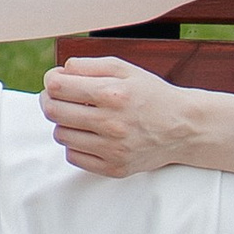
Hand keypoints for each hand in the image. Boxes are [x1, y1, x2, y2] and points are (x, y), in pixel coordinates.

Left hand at [40, 55, 208, 177]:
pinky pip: (74, 157)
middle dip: (50, 100)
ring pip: (60, 135)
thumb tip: (59, 73)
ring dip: (64, 123)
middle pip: (53, 111)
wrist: (183, 127)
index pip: (57, 87)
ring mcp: (112, 149)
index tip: (56, 80)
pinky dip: (75, 144)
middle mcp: (111, 123)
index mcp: (112, 93)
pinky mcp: (114, 168)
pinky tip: (89, 134)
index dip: (51, 80)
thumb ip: (88, 65)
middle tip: (59, 97)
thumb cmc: (151, 94)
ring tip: (79, 116)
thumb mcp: (124, 68)